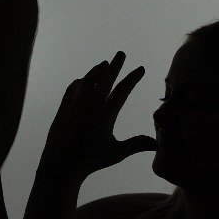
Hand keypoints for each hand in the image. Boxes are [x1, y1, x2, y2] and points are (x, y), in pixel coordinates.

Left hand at [41, 51, 156, 181]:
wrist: (60, 165)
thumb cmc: (90, 161)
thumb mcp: (116, 153)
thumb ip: (137, 145)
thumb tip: (158, 144)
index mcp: (105, 115)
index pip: (122, 91)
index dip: (132, 78)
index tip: (140, 68)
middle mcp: (89, 107)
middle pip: (104, 80)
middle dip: (114, 65)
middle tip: (121, 53)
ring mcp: (74, 107)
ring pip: (86, 82)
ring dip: (96, 71)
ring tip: (104, 64)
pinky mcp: (63, 110)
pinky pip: (71, 91)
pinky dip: (78, 83)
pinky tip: (81, 80)